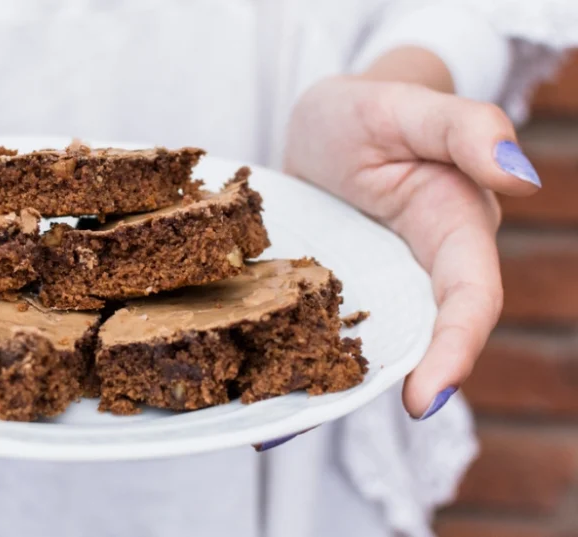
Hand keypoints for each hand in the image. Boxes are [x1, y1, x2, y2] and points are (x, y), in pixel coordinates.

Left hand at [283, 74, 538, 420]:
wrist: (328, 123)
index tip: (422, 399)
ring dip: (331, 389)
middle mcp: (420, 271)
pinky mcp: (334, 293)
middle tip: (322, 425)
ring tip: (277, 426)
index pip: (469, 299)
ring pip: (366, 347)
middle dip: (382, 389)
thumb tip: (519, 178)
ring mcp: (374, 287)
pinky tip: (257, 402)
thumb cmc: (373, 111)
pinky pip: (323, 333)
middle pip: (418, 339)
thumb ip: (468, 131)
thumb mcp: (411, 106)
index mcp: (455, 230)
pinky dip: (298, 364)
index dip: (453, 349)